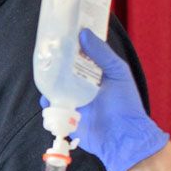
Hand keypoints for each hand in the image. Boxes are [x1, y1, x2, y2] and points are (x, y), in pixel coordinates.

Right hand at [60, 29, 169, 170]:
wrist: (123, 137)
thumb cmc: (126, 104)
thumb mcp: (118, 73)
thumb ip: (102, 54)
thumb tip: (84, 33)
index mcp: (94, 75)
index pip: (78, 57)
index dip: (69, 46)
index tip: (59, 34)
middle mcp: (82, 87)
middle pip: (63, 72)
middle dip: (54, 63)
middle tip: (46, 52)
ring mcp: (74, 102)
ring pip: (54, 88)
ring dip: (48, 82)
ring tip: (45, 73)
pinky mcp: (66, 117)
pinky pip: (52, 109)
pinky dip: (48, 103)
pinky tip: (48, 97)